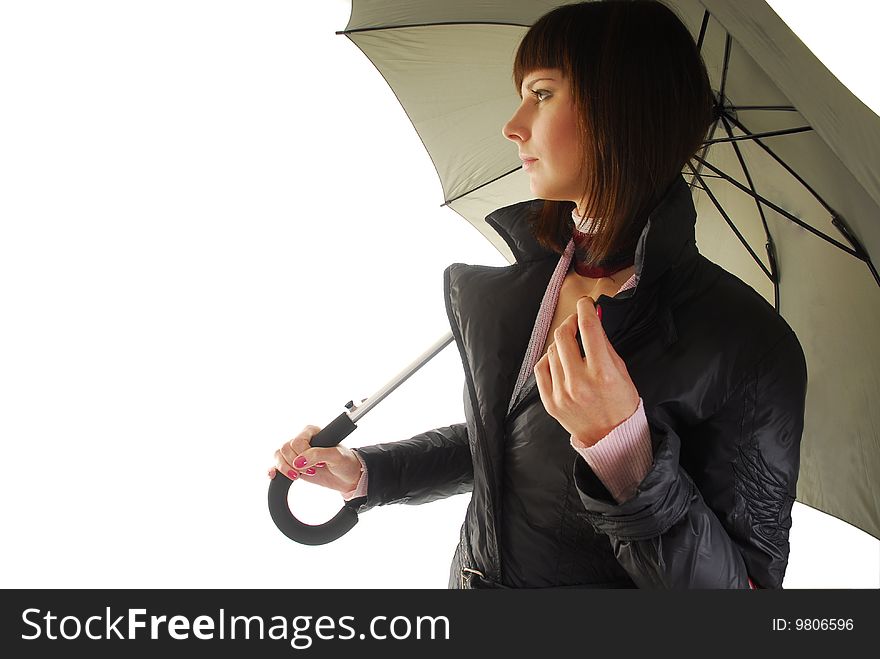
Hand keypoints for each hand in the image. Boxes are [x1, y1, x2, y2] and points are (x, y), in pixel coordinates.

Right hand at [268, 424, 362, 493]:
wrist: (348, 477)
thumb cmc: (345, 462)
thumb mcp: (336, 456)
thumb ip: (318, 454)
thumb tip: (298, 461)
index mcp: (312, 432)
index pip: (297, 441)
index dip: (303, 455)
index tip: (317, 464)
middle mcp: (302, 441)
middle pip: (285, 448)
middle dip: (295, 463)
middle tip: (311, 470)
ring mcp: (296, 453)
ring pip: (278, 455)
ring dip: (285, 468)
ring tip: (298, 475)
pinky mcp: (292, 466)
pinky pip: (276, 465)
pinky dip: (273, 470)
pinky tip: (274, 475)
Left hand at [533, 296, 639, 446]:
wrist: (611, 437)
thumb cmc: (620, 403)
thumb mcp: (622, 371)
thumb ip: (605, 344)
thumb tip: (593, 318)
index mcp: (603, 373)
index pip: (588, 328)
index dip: (585, 309)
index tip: (585, 304)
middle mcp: (580, 383)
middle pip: (564, 336)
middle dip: (570, 322)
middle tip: (576, 322)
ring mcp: (562, 393)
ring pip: (552, 350)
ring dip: (561, 342)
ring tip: (572, 346)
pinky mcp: (550, 402)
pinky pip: (541, 368)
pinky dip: (549, 358)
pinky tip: (559, 360)